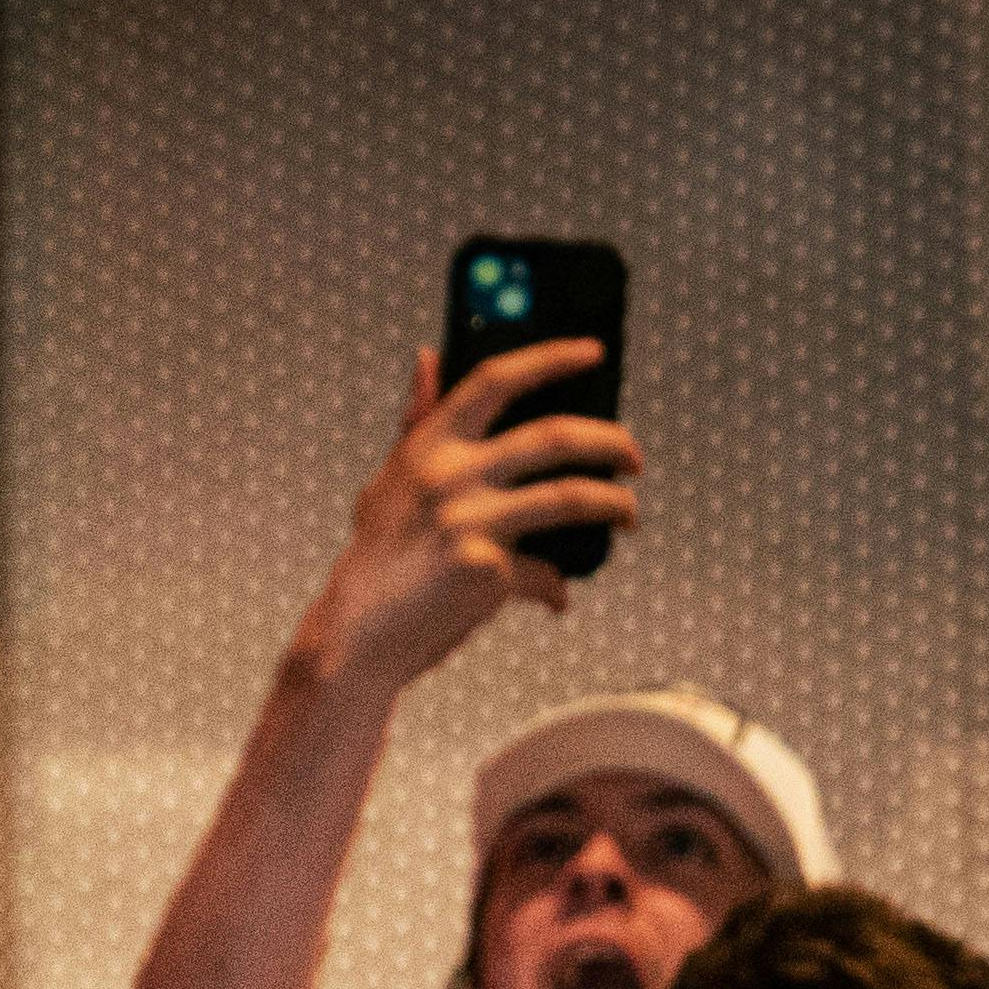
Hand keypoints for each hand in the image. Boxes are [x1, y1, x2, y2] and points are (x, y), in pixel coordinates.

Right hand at [291, 344, 644, 694]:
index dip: (550, 358)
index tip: (593, 352)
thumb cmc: (376, 559)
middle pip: (555, 437)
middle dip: (610, 441)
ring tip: (628, 514)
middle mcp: (451, 476)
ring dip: (614, 503)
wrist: (355, 636)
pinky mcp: (487, 568)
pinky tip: (557, 596)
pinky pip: (544, 572)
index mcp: (429, 446)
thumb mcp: (389, 481)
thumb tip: (429, 357)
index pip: (496, 381)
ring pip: (571, 497)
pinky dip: (555, 587)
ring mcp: (470, 521)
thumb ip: (416, 420)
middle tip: (633, 456)